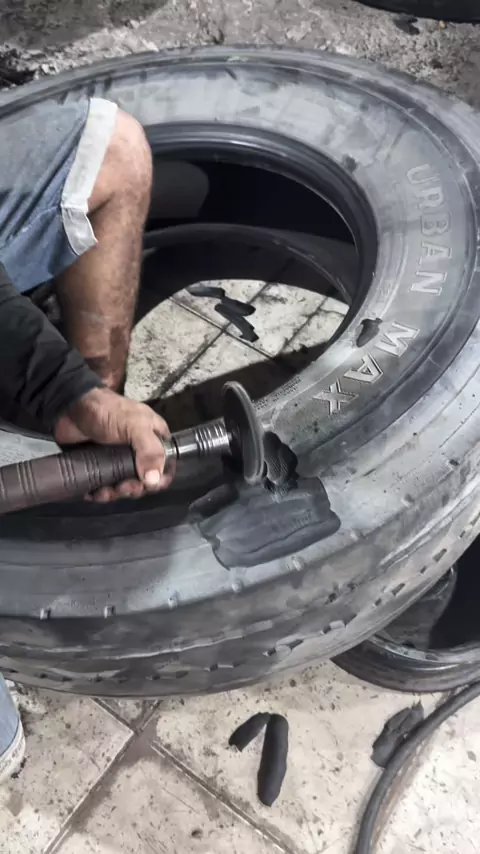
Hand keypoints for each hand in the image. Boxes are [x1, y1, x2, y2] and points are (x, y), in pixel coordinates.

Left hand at [54, 387, 173, 501]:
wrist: (70, 406)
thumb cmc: (106, 410)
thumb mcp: (134, 426)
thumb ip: (149, 450)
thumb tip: (154, 481)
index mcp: (152, 438)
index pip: (165, 464)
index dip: (160, 478)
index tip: (149, 486)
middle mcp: (137, 450)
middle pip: (143, 479)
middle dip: (133, 488)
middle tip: (123, 487)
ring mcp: (116, 458)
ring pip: (123, 485)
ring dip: (115, 493)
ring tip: (104, 491)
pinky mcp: (98, 465)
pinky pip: (103, 485)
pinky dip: (99, 493)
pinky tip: (92, 492)